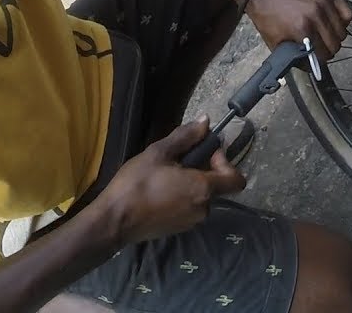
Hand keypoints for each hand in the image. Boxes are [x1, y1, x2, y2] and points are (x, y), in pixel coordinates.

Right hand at [98, 117, 245, 244]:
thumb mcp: (159, 153)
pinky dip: (182, 198)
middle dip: (204, 170)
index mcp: (204, 189)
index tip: (206, 152)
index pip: (236, 179)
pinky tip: (160, 191)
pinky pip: (189, 209)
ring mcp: (192, 222)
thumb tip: (206, 122)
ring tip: (166, 175)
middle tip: (179, 160)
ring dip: (191, 184)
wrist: (115, 221)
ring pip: (202, 198)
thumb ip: (186, 136)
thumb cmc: (137, 183)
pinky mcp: (179, 230)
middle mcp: (204, 209)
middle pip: (217, 186)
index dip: (225, 162)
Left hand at [245, 0, 351, 59]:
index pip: (323, 54)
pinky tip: (334, 23)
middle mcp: (315, 14)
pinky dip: (344, 21)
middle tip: (322, 48)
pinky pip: (347, 13)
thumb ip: (296, 58)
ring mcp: (323, 2)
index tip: (318, 59)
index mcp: (301, 29)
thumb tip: (313, 68)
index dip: (321, 60)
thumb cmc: (269, 18)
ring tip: (327, 36)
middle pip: (335, 44)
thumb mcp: (277, 45)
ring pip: (343, 31)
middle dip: (329, 50)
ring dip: (336, 37)